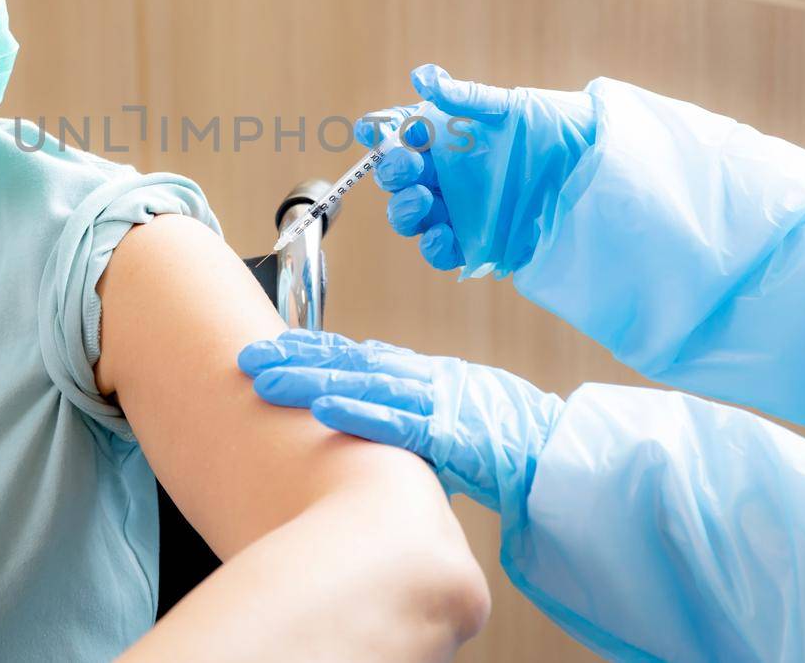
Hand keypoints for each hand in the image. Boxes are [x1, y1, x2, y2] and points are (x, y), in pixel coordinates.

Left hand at [239, 328, 563, 523]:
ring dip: (310, 381)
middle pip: (349, 361)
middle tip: (245, 358)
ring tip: (266, 380)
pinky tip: (321, 411)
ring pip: (363, 384)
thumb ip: (410, 413)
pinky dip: (358, 413)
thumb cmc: (507, 440)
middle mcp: (426, 378)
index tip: (267, 347)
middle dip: (294, 358)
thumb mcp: (450, 417)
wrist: (559, 457)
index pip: (356, 355)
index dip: (309, 349)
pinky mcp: (452, 432)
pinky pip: (398, 422)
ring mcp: (438, 401)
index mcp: (424, 374)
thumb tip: (363, 420)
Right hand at [356, 64, 596, 276]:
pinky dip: (434, 245)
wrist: (594, 170)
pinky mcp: (476, 241)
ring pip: (412, 215)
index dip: (379, 133)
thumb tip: (421, 77)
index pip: (398, 136)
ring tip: (420, 199)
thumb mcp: (507, 109)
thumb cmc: (551, 130)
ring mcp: (458, 209)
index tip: (372, 131)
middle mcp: (445, 175)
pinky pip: (442, 250)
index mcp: (445, 138)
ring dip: (405, 209)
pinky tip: (441, 233)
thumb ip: (464, 97)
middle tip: (408, 164)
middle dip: (393, 172)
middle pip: (398, 178)